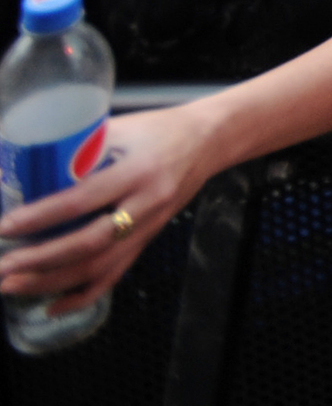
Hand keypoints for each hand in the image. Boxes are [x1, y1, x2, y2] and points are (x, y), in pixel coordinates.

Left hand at [0, 101, 217, 311]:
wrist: (208, 142)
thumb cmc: (160, 130)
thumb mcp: (120, 128)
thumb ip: (78, 149)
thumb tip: (23, 165)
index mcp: (138, 171)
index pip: (84, 200)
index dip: (42, 216)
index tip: (6, 226)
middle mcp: (146, 204)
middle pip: (90, 242)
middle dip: (40, 259)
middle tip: (3, 266)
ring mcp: (149, 227)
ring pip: (99, 266)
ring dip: (52, 282)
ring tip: (12, 285)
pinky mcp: (147, 241)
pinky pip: (115, 276)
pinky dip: (82, 296)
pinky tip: (53, 306)